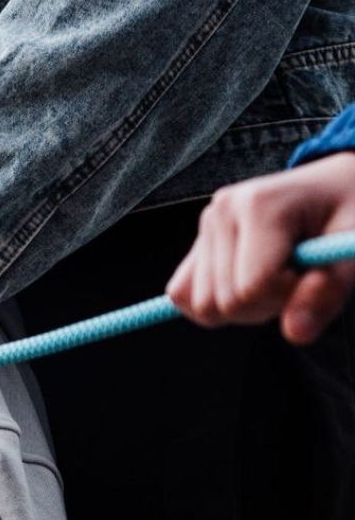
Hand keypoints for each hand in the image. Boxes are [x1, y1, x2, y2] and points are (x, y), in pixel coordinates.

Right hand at [167, 152, 354, 343]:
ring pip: (202, 305)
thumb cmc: (349, 211)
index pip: (252, 288)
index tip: (314, 274)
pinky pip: (182, 293)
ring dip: (242, 307)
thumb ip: (328, 293)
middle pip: (224, 302)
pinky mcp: (197, 241)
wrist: (333, 185)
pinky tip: (245, 287)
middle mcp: (220, 212)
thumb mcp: (353, 250)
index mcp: (258, 205)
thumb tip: (296, 333)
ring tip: (274, 278)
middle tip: (296, 276)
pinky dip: (213, 304)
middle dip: (266, 305)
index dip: (289, 296)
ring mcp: (204, 226)